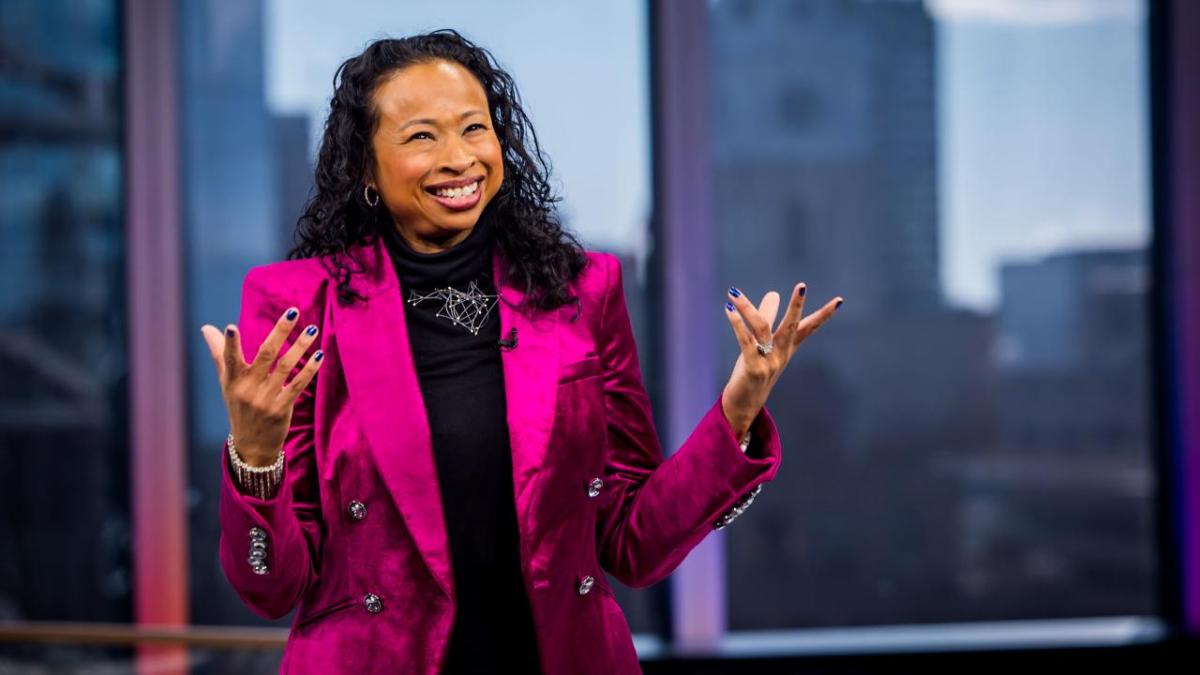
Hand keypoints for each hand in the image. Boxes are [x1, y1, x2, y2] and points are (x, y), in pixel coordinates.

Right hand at [199, 307, 323, 465]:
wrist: (252, 446)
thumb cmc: (239, 406)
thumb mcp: (226, 382)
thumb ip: (220, 353)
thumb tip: (206, 328)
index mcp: (232, 380)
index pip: (229, 359)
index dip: (229, 344)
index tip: (231, 327)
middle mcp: (247, 389)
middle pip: (265, 354)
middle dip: (280, 331)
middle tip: (293, 311)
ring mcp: (265, 399)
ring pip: (285, 367)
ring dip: (300, 347)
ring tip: (312, 329)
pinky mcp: (281, 409)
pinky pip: (297, 385)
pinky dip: (309, 370)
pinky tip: (319, 355)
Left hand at [721, 283, 842, 437]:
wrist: (744, 407)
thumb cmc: (753, 372)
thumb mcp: (762, 345)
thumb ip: (768, 318)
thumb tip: (774, 293)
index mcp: (787, 349)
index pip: (808, 328)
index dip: (823, 315)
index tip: (839, 301)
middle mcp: (781, 355)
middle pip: (791, 326)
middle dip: (796, 306)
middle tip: (802, 286)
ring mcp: (769, 363)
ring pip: (762, 329)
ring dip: (748, 308)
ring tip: (733, 292)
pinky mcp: (754, 369)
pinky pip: (746, 342)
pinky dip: (737, 325)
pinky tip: (729, 310)